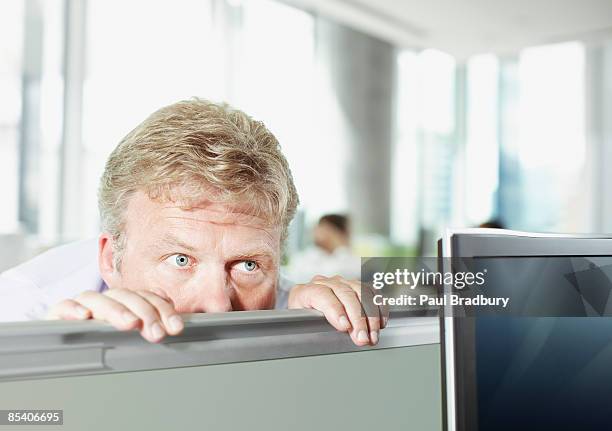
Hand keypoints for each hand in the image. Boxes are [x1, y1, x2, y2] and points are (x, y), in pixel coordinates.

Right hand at [46, 289, 183, 342]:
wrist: (62, 354)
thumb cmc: (103, 347)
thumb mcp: (130, 340)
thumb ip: (149, 331)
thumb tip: (174, 329)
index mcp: (125, 303)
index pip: (147, 298)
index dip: (163, 310)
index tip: (176, 327)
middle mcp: (105, 301)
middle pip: (126, 297)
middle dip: (145, 313)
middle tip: (157, 333)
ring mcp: (80, 307)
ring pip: (98, 299)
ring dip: (116, 310)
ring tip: (130, 323)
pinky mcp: (55, 316)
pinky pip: (62, 306)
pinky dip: (72, 309)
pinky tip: (84, 317)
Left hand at [288, 275, 388, 345]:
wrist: (305, 311)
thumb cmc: (302, 322)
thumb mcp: (300, 328)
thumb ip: (311, 330)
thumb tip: (329, 340)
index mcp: (304, 292)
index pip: (321, 295)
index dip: (335, 310)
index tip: (345, 327)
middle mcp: (323, 283)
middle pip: (344, 294)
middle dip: (357, 318)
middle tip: (362, 338)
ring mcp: (340, 283)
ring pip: (360, 292)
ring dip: (371, 315)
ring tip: (373, 335)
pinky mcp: (355, 286)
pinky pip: (371, 292)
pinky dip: (379, 307)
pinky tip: (380, 323)